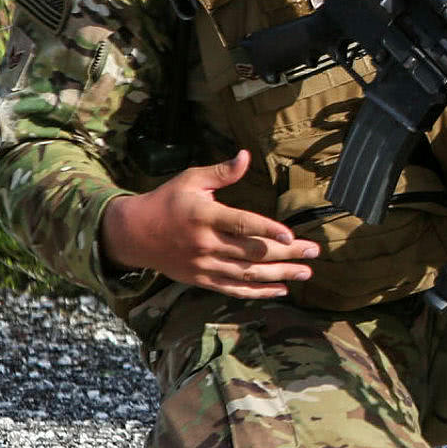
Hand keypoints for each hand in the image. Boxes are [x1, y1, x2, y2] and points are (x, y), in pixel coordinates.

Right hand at [99, 150, 318, 297]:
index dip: (268, 230)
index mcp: (204, 216)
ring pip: (247, 274)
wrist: (133, 234)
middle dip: (286, 254)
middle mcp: (205, 244)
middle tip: (314, 252)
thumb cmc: (167, 201)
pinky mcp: (201, 279)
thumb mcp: (190, 180)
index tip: (292, 235)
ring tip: (306, 273)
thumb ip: (222, 172)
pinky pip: (234, 289)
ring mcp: (203, 265)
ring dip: (279, 275)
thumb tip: (246, 155)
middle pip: (251, 252)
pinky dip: (259, 292)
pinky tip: (281, 290)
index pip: (242, 224)